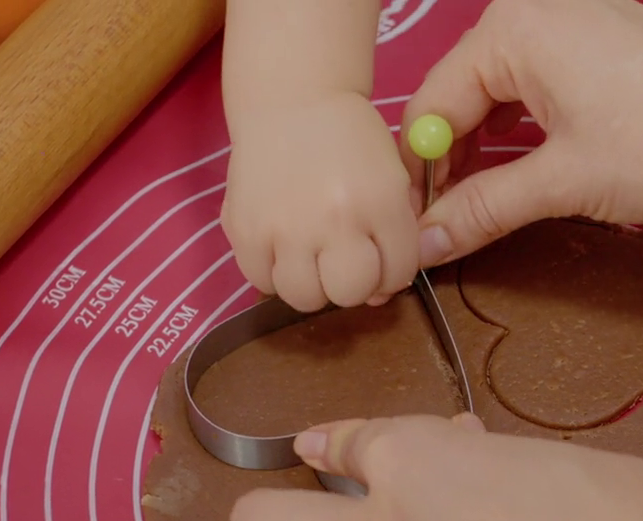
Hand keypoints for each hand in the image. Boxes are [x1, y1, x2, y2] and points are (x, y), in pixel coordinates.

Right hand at [221, 92, 418, 311]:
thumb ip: (397, 236)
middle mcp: (335, 220)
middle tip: (344, 260)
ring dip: (312, 285)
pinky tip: (283, 250)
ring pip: (304, 297)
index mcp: (381, 203)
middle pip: (349, 293)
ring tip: (311, 258)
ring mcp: (286, 227)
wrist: (294, 101)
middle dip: (353, 283)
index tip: (379, 258)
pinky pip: (262, 282)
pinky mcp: (245, 229)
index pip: (397, 275)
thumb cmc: (351, 143)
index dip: (391, 274)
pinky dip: (274, 274)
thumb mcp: (393, 179)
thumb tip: (380, 295)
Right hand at [398, 0, 642, 265]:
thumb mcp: (563, 183)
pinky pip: (538, 86)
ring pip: (501, 95)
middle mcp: (531, 10)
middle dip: (456, 165)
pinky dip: (528, 132)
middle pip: (463, 98)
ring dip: (492, 153)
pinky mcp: (599, 38)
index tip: (414, 231)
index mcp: (511, 31)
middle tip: (445, 232)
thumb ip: (483, 209)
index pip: (434, 108)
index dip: (422, 177)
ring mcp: (569, 19)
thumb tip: (426, 243)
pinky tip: (527, 176)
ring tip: (485, 213)